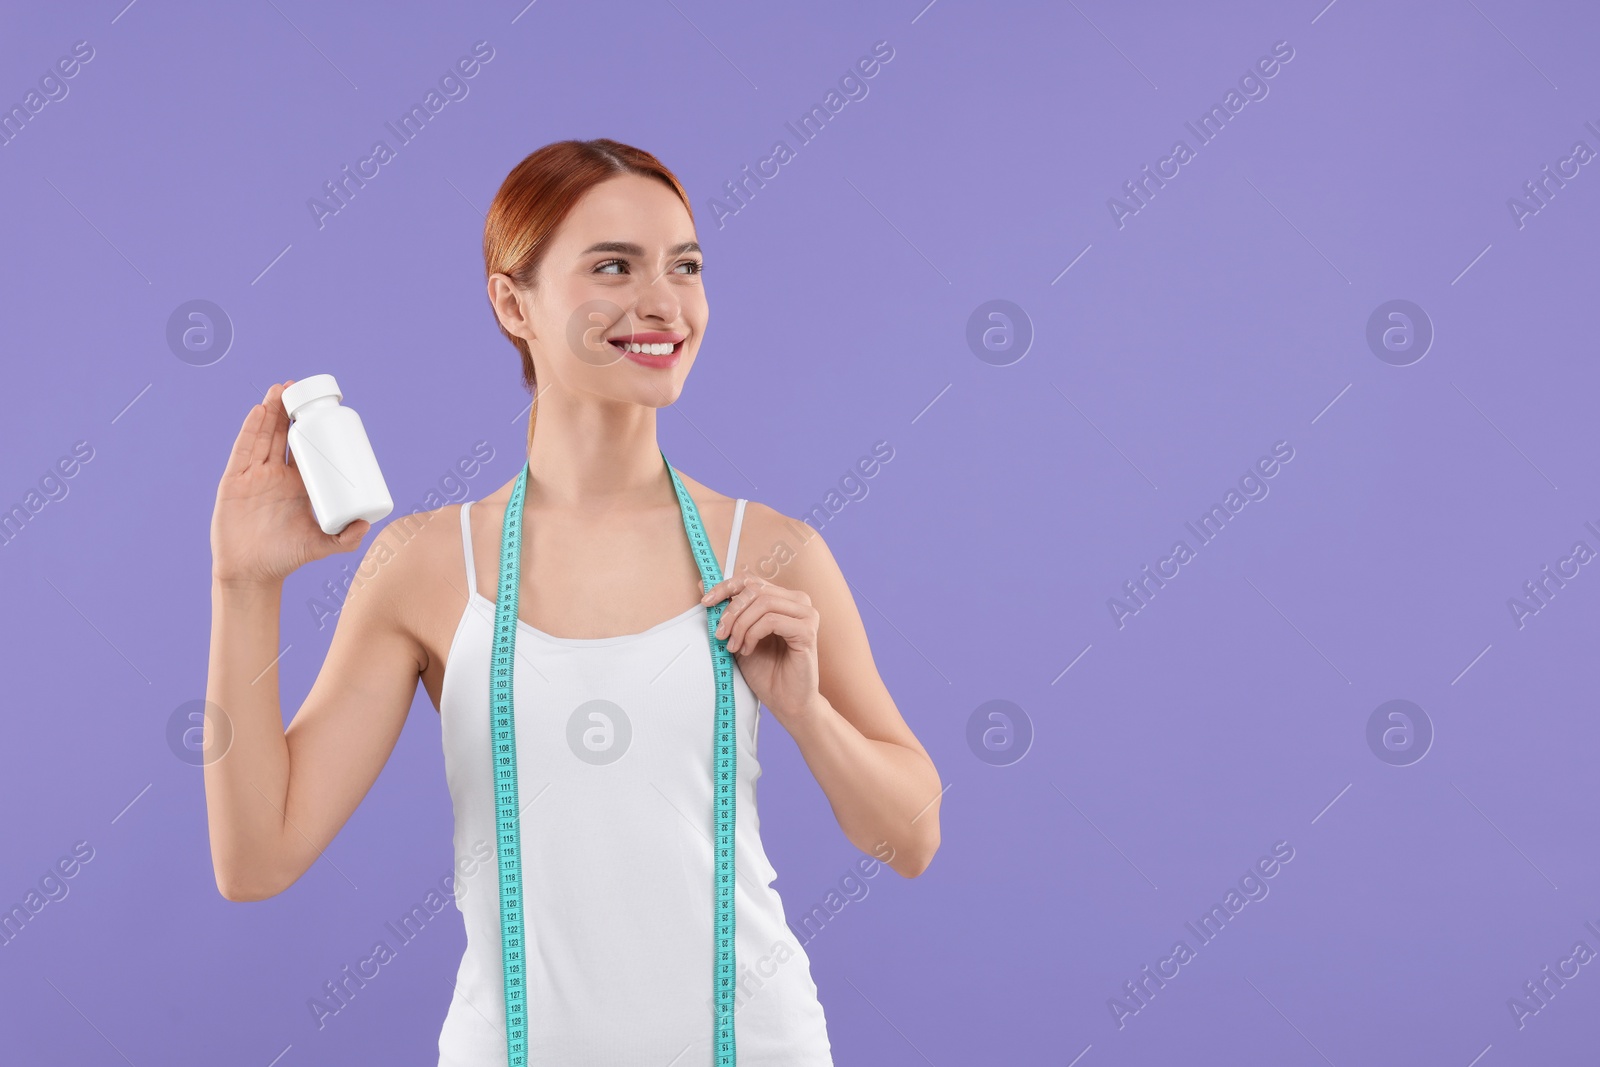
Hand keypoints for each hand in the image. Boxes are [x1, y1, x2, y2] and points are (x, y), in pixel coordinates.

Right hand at [211, 381, 369, 586]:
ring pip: (263, 436)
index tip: (323, 409)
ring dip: (270, 411)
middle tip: (298, 388)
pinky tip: (258, 411)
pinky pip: (243, 450)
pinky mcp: (234, 481)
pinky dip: (250, 430)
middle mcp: (275, 475)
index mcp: (298, 484)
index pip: (307, 449)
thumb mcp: (321, 545)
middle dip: (289, 410)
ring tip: (279, 388)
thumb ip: (345, 539)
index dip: (313, 428)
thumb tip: (367, 524)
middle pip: (283, 434)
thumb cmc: (287, 558)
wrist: (252, 573)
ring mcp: (253, 476)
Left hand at [700, 575, 820, 726]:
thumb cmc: (766, 671)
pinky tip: (749, 650)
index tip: (705, 603)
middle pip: (755, 589)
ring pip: (762, 603)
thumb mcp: (738, 636)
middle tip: (720, 635)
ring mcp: (806, 614)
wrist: (785, 702)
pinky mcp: (807, 630)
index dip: (725, 587)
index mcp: (782, 599)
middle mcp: (797, 601)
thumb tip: (701, 585)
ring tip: (734, 647)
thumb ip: (727, 612)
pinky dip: (753, 634)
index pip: (751, 580)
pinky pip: (771, 620)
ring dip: (741, 626)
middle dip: (731, 612)